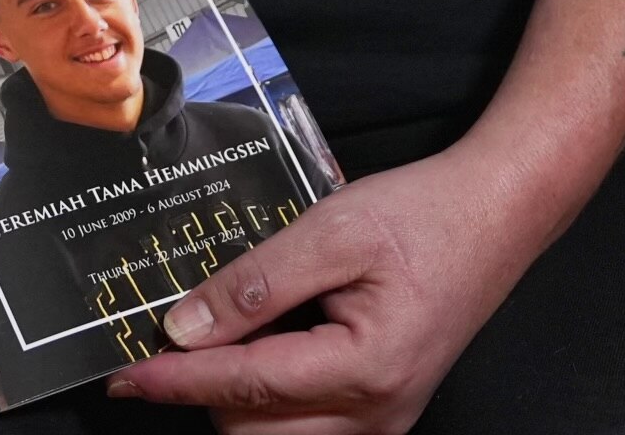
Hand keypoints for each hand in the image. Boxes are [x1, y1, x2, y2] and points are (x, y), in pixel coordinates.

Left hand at [106, 146, 543, 433]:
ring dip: (238, 396)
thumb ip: (258, 284)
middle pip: (253, 430)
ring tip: (224, 335)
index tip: (124, 377)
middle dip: (206, 390)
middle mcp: (377, 413)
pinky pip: (306, 425)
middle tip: (174, 336)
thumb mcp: (334, 230)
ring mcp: (384, 419)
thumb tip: (186, 329)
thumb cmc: (425, 214)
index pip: (245, 388)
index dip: (176, 381)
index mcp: (365, 368)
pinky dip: (271, 396)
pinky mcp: (385, 410)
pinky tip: (266, 346)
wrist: (500, 212)